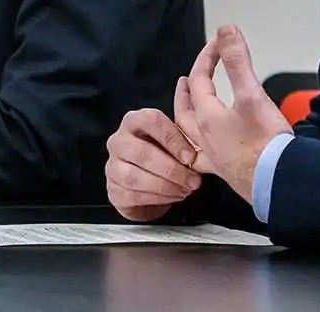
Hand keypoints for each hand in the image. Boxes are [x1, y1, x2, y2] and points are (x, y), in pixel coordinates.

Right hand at [105, 92, 202, 222]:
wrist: (146, 182)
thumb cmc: (163, 155)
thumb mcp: (174, 141)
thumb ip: (185, 133)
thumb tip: (207, 130)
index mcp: (135, 121)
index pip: (150, 120)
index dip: (172, 139)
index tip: (190, 157)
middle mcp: (119, 141)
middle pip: (141, 152)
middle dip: (171, 169)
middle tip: (192, 180)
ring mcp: (112, 166)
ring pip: (135, 177)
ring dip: (165, 186)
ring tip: (185, 190)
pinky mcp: (113, 189)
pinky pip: (133, 195)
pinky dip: (157, 199)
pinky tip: (173, 197)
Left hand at [174, 24, 291, 204]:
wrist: (278, 184)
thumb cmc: (266, 145)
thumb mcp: (252, 95)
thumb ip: (238, 62)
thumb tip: (226, 31)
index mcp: (208, 117)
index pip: (199, 80)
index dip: (207, 58)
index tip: (219, 44)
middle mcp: (205, 138)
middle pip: (186, 110)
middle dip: (187, 91)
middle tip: (185, 81)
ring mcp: (214, 157)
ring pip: (189, 136)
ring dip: (187, 120)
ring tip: (189, 114)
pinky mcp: (226, 172)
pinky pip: (201, 160)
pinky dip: (198, 152)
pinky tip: (203, 155)